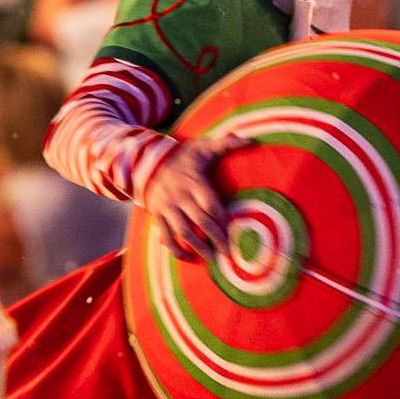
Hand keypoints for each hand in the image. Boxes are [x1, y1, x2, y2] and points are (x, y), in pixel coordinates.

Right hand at [141, 134, 251, 259]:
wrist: (148, 160)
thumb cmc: (184, 156)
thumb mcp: (203, 146)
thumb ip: (226, 143)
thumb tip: (251, 139)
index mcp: (194, 181)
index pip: (211, 204)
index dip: (223, 219)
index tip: (235, 232)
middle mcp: (180, 195)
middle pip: (200, 221)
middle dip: (215, 238)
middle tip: (228, 252)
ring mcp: (167, 206)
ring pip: (183, 232)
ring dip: (198, 247)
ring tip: (212, 259)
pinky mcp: (157, 214)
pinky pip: (166, 236)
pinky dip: (175, 250)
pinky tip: (188, 258)